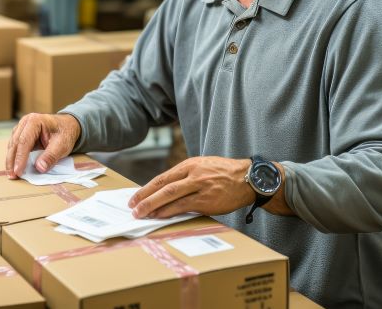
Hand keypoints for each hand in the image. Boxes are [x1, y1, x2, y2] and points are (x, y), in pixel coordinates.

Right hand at [5, 113, 80, 178]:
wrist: (67, 126)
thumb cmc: (65, 133)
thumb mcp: (62, 145)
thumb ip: (51, 156)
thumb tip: (39, 168)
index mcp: (35, 121)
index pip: (24, 141)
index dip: (20, 158)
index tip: (18, 171)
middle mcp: (25, 122)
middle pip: (15, 143)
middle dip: (12, 161)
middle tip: (12, 175)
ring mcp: (22, 127)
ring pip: (12, 145)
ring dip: (11, 160)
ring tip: (12, 174)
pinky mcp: (21, 134)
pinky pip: (15, 146)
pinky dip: (14, 157)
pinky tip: (15, 167)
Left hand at [128, 156, 254, 218]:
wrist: (249, 178)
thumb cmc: (224, 174)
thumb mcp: (203, 167)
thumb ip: (185, 176)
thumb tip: (165, 191)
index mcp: (189, 165)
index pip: (162, 177)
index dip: (146, 188)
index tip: (134, 197)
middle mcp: (193, 174)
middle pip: (163, 186)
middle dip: (144, 197)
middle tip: (132, 207)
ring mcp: (200, 186)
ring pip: (171, 196)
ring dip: (153, 206)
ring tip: (141, 214)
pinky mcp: (208, 200)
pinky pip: (184, 206)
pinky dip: (170, 211)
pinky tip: (160, 216)